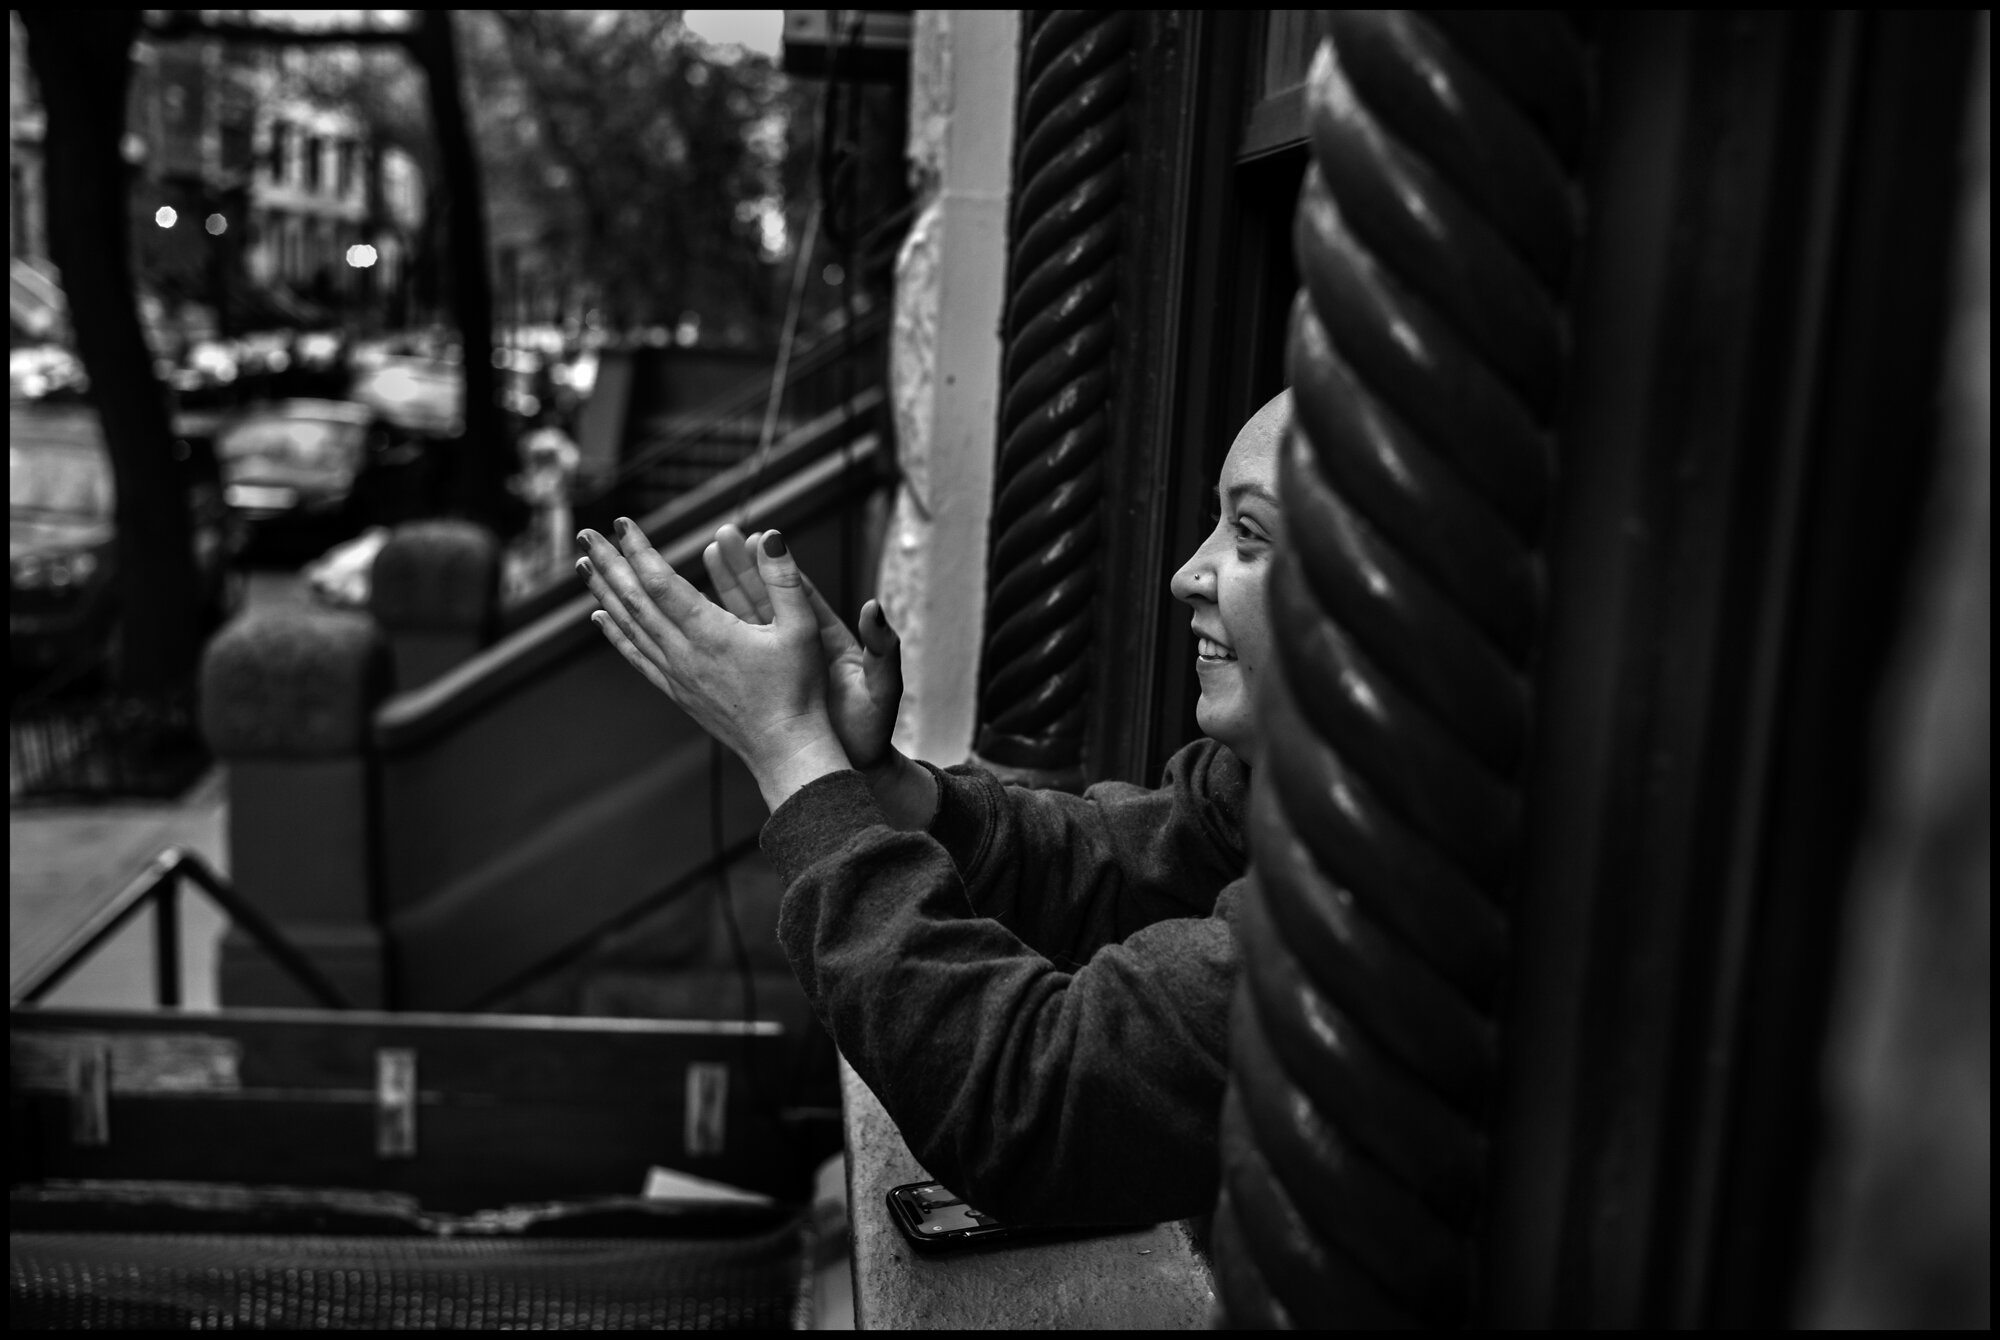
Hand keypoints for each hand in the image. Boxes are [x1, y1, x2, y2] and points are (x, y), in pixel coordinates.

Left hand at [579, 519, 848, 810]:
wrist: (785, 749)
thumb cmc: (799, 691)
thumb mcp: (802, 629)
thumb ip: (784, 579)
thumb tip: (770, 534)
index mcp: (711, 634)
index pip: (661, 582)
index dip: (639, 549)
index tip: (622, 522)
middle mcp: (684, 653)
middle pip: (634, 600)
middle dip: (608, 563)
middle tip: (585, 535)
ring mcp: (677, 674)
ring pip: (629, 627)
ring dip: (603, 593)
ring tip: (584, 566)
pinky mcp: (678, 691)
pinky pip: (637, 656)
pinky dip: (615, 633)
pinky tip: (601, 618)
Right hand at [701, 523, 902, 776]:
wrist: (851, 766)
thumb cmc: (872, 730)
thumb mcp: (883, 688)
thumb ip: (883, 647)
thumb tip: (874, 607)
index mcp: (830, 640)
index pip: (801, 595)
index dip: (780, 568)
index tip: (761, 538)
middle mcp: (803, 647)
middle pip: (769, 599)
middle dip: (745, 567)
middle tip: (722, 535)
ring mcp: (781, 664)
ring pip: (748, 620)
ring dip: (727, 589)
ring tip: (706, 554)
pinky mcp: (765, 683)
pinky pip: (737, 651)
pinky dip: (717, 630)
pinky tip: (694, 611)